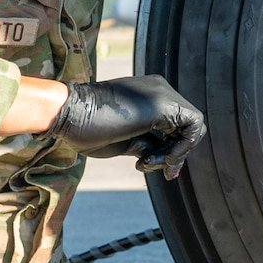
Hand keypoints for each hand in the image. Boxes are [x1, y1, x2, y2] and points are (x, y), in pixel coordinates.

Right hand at [50, 75, 206, 178]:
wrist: (68, 114)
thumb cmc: (87, 128)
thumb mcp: (125, 141)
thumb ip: (148, 145)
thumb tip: (166, 159)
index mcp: (149, 96)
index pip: (175, 125)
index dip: (171, 149)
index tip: (155, 167)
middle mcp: (160, 91)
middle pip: (186, 126)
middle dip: (175, 154)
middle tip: (159, 171)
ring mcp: (163, 94)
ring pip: (192, 127)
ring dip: (175, 153)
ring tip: (146, 163)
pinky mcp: (164, 104)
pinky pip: (194, 125)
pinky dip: (183, 147)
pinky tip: (159, 158)